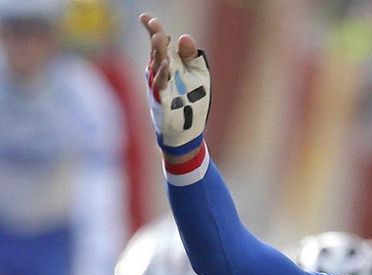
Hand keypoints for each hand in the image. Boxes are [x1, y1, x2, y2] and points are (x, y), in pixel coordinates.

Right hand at [140, 13, 209, 155]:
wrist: (187, 131)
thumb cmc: (192, 101)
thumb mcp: (197, 75)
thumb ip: (192, 56)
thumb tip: (184, 37)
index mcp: (169, 64)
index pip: (159, 43)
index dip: (152, 30)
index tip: (145, 18)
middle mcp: (161, 72)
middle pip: (156, 51)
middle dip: (154, 37)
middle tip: (153, 24)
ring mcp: (159, 86)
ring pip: (156, 65)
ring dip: (157, 51)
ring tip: (159, 37)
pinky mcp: (161, 100)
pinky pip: (160, 85)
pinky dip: (163, 74)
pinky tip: (167, 63)